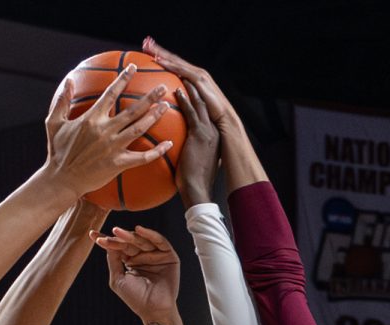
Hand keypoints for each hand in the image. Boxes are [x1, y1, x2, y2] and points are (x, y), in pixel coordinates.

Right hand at [43, 66, 173, 198]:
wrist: (61, 180)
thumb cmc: (57, 152)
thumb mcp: (53, 123)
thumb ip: (62, 101)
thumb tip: (69, 80)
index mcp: (91, 118)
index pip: (110, 94)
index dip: (123, 79)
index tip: (133, 68)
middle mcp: (104, 130)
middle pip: (132, 110)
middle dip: (149, 96)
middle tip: (163, 87)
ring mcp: (113, 147)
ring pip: (139, 129)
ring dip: (154, 117)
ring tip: (166, 106)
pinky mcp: (118, 164)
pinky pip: (142, 157)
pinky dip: (157, 151)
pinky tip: (169, 144)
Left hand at [90, 225, 179, 319]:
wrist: (153, 309)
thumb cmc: (135, 298)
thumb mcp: (118, 278)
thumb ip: (113, 260)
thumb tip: (106, 241)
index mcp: (130, 261)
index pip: (118, 247)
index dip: (107, 240)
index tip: (93, 234)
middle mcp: (143, 255)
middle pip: (129, 242)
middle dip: (118, 237)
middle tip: (110, 232)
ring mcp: (156, 254)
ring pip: (142, 240)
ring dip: (130, 235)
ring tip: (118, 232)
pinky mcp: (168, 255)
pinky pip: (159, 241)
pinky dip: (149, 234)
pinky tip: (139, 230)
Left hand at [142, 38, 237, 132]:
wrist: (225, 120)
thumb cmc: (209, 117)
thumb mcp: (192, 107)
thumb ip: (182, 102)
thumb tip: (169, 106)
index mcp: (193, 77)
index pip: (174, 64)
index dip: (161, 56)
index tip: (147, 50)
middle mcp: (196, 72)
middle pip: (174, 59)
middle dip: (159, 50)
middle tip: (145, 42)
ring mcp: (198, 76)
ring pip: (177, 62)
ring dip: (163, 55)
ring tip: (149, 48)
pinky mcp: (200, 81)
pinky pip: (182, 72)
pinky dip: (171, 66)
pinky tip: (160, 62)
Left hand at [174, 82, 219, 206]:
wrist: (198, 190)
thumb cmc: (192, 180)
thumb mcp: (192, 159)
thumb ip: (187, 148)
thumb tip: (177, 145)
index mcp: (211, 133)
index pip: (203, 106)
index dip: (195, 90)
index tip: (185, 78)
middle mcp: (212, 128)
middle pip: (202, 97)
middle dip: (191, 80)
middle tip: (179, 68)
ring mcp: (208, 130)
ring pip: (199, 101)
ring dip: (188, 85)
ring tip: (178, 72)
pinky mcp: (201, 135)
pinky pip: (193, 113)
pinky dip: (185, 100)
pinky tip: (177, 90)